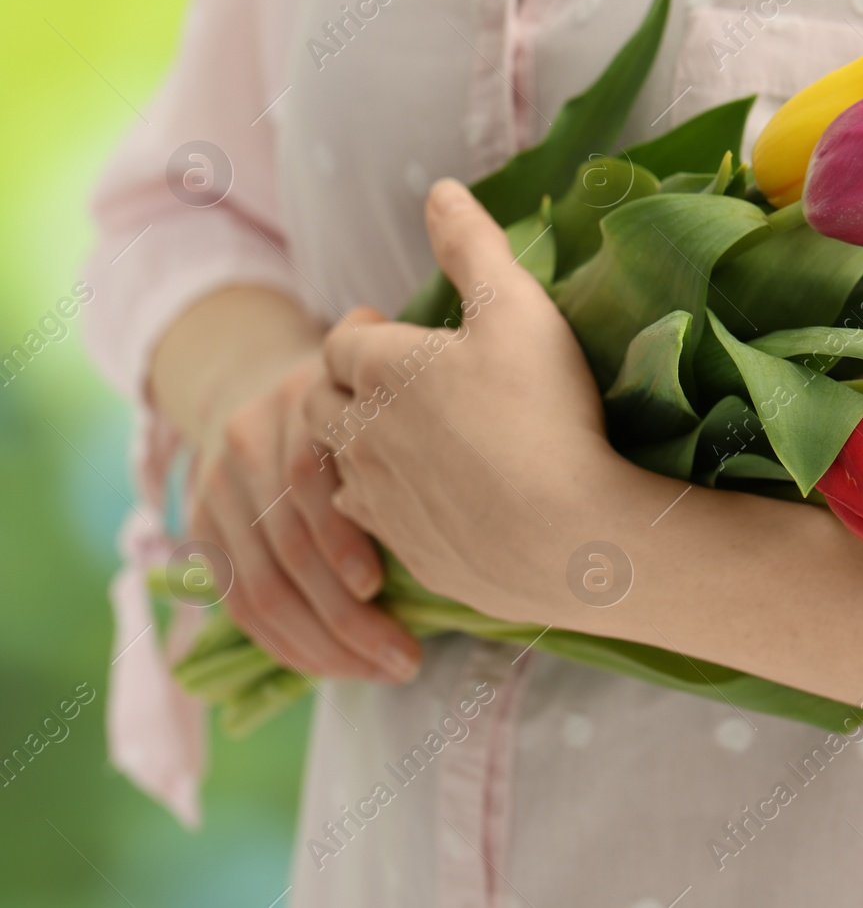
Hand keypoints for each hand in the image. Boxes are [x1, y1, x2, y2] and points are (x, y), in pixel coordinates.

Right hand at [190, 350, 420, 681]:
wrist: (258, 376)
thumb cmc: (361, 405)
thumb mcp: (384, 396)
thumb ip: (414, 435)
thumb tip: (476, 524)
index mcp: (302, 399)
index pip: (308, 482)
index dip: (342, 542)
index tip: (384, 590)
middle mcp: (249, 440)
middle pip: (288, 545)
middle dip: (348, 617)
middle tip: (407, 661)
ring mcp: (217, 486)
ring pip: (261, 585)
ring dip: (323, 644)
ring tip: (381, 672)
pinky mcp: (201, 524)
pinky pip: (238, 602)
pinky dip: (287, 644)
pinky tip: (334, 668)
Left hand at [302, 180, 862, 736]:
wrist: (572, 537)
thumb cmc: (547, 411)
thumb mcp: (519, 308)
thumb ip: (474, 246)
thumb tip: (439, 189)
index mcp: (383, 370)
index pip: (343, 342)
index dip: (364, 331)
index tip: (389, 327)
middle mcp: (363, 436)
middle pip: (324, 405)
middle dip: (347, 388)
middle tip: (388, 382)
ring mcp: (380, 502)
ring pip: (341, 469)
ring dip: (362, 450)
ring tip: (406, 443)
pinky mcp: (407, 554)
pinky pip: (374, 526)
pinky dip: (389, 506)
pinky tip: (429, 502)